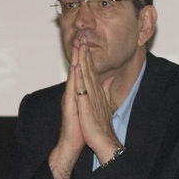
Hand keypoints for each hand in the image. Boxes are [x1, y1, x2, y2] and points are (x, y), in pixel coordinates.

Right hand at [48, 46, 118, 178]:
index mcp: (80, 91)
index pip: (84, 70)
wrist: (75, 142)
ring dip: (76, 59)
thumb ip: (101, 90)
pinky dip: (74, 76)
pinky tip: (76, 66)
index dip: (86, 55)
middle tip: (81, 36)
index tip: (88, 42)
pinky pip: (72, 87)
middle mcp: (74, 92)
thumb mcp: (96, 104)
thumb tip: (108, 79)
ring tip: (77, 45)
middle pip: (78, 68)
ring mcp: (71, 97)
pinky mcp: (70, 104)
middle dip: (80, 52)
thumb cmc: (84, 125)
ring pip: (74, 74)